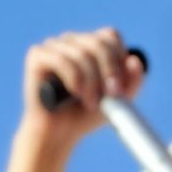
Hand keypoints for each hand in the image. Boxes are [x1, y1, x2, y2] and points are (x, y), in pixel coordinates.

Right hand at [19, 28, 143, 142]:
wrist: (59, 134)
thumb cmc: (85, 115)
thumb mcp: (117, 101)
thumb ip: (132, 82)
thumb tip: (135, 60)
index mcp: (90, 45)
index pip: (110, 36)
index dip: (119, 58)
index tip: (119, 86)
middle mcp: (72, 41)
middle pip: (98, 42)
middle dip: (109, 70)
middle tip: (110, 96)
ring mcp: (53, 46)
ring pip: (82, 53)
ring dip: (91, 82)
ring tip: (91, 104)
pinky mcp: (37, 56)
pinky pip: (61, 59)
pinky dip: (74, 78)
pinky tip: (75, 93)